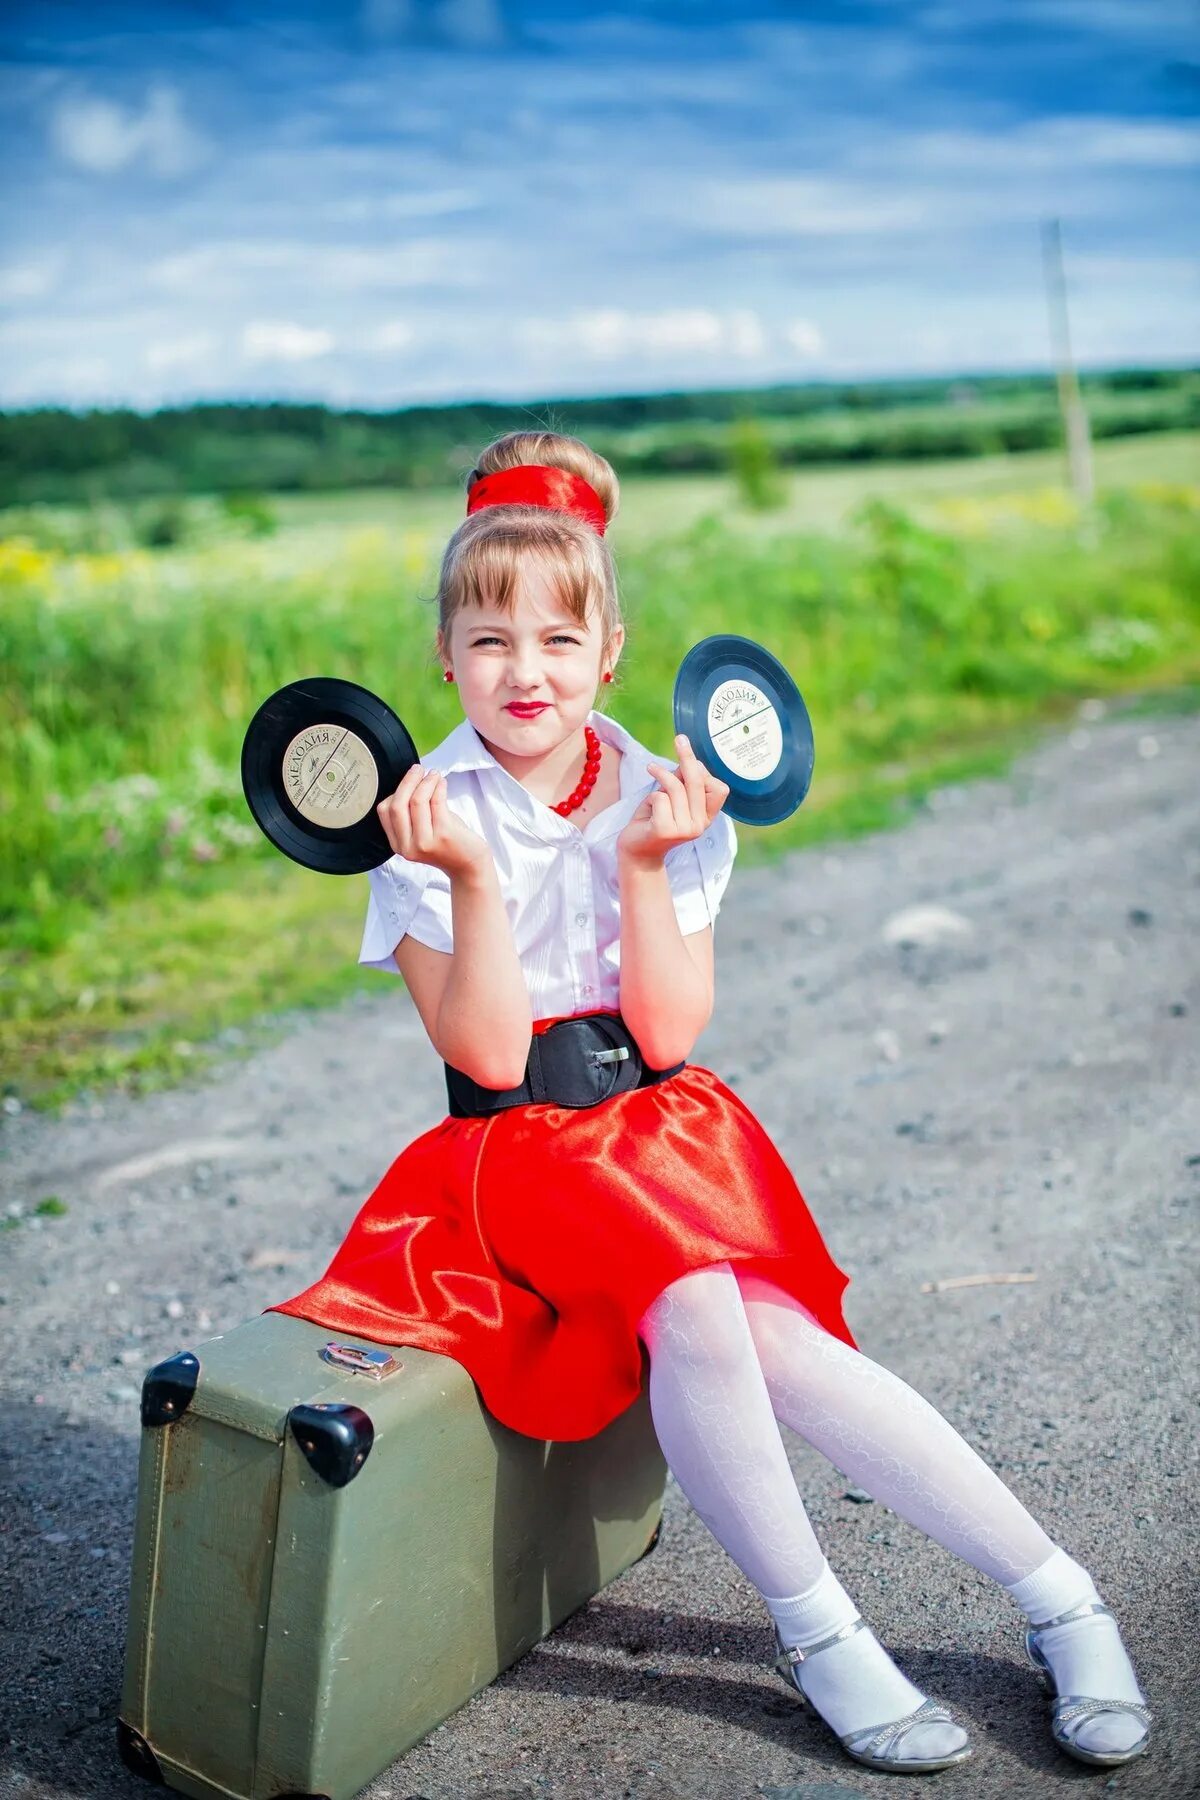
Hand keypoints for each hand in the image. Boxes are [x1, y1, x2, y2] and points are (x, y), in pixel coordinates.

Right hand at [376, 764, 491, 879]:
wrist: (469, 865)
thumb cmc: (446, 844)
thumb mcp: (420, 832)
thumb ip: (410, 813)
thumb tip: (410, 779)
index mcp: (398, 845)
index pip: (385, 811)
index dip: (396, 790)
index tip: (408, 779)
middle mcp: (408, 846)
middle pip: (398, 804)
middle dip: (408, 781)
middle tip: (418, 769)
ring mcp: (425, 842)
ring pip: (417, 801)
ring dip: (426, 781)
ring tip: (434, 774)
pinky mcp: (444, 835)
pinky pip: (437, 801)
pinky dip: (438, 786)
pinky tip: (442, 782)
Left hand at [616, 733, 729, 868]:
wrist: (636, 851)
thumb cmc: (653, 819)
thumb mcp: (671, 797)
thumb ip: (682, 781)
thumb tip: (690, 760)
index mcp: (706, 816)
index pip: (720, 789)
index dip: (705, 771)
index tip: (690, 757)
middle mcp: (700, 825)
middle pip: (698, 782)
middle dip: (688, 757)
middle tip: (679, 739)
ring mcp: (684, 830)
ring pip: (676, 788)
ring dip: (661, 776)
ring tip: (651, 770)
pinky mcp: (666, 831)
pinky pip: (660, 797)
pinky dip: (651, 797)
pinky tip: (648, 809)